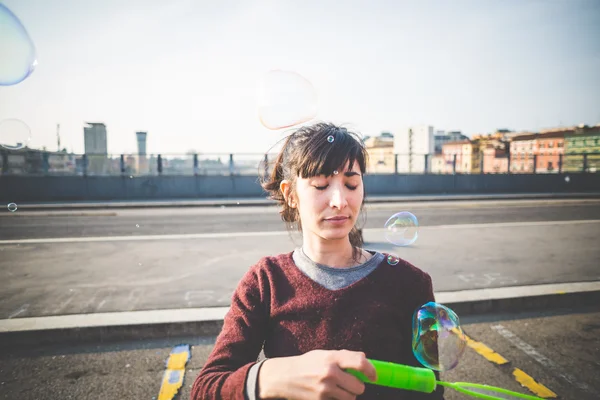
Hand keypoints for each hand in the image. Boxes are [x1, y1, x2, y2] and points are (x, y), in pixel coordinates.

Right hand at [258, 349, 376, 399]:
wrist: (284, 377)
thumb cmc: (306, 363)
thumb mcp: (324, 354)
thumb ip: (344, 356)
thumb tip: (365, 361)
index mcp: (332, 357)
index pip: (360, 363)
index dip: (371, 371)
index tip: (374, 376)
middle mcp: (329, 373)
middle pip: (359, 387)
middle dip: (357, 386)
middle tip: (350, 383)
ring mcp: (325, 389)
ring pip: (350, 398)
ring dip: (348, 395)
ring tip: (337, 388)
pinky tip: (328, 394)